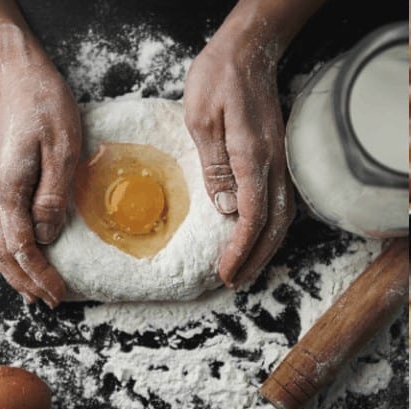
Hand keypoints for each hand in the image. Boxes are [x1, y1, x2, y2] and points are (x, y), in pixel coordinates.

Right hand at [0, 27, 80, 307]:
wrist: (18, 75)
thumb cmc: (46, 107)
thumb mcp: (62, 150)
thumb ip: (54, 196)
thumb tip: (47, 236)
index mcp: (8, 187)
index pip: (23, 246)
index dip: (41, 274)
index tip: (60, 293)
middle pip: (3, 251)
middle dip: (26, 280)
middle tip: (48, 301)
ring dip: (13, 270)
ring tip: (32, 290)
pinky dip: (7, 249)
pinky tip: (19, 255)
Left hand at [184, 25, 294, 288]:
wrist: (247, 52)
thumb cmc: (218, 80)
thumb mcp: (202, 120)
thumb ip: (216, 167)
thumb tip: (227, 209)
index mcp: (252, 157)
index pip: (251, 218)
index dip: (239, 250)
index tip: (224, 271)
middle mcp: (274, 164)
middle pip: (273, 225)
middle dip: (254, 258)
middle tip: (235, 281)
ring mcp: (280, 160)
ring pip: (282, 217)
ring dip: (265, 247)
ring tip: (246, 268)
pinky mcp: (277, 156)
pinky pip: (281, 201)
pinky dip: (270, 227)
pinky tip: (258, 237)